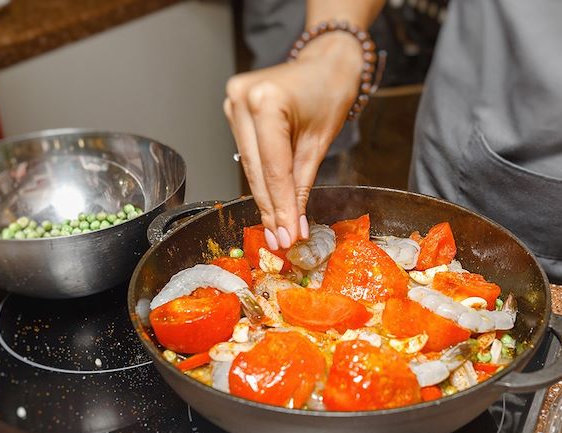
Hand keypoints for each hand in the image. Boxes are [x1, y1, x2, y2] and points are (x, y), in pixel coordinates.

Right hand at [224, 32, 362, 249]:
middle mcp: (241, 100)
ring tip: (277, 230)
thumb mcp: (320, 143)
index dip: (281, 207)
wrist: (324, 63)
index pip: (273, 168)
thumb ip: (302, 186)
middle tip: (281, 241)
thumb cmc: (330, 93)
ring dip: (264, 199)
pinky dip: (261, 179)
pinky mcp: (233, 110)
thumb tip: (294, 226)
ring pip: (250, 166)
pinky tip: (270, 204)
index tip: (289, 236)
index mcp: (266, 102)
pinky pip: (248, 155)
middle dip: (271, 209)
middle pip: (256, 170)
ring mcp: (232, 103)